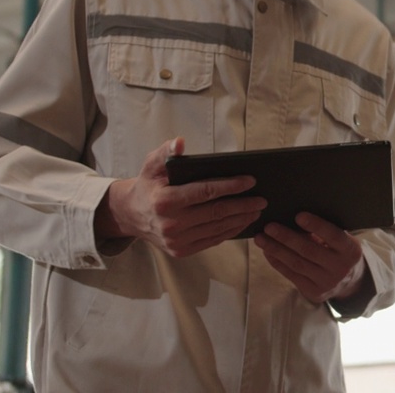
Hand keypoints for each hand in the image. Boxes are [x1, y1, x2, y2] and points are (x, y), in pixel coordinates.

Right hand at [97, 137, 266, 257]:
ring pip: (217, 228)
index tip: (250, 181)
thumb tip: (180, 142)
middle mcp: (171, 223)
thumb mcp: (151, 165)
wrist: (132, 215)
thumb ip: (165, 152)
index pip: (205, 192)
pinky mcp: (182, 251)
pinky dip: (230, 231)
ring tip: (257, 209)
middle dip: (243, 205)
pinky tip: (242, 222)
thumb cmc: (148, 185)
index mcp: (165, 200)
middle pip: (216, 213)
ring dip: (240, 219)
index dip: (230, 186)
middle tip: (262, 199)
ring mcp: (177, 240)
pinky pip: (212, 240)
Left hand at [254, 213, 366, 304]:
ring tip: (261, 238)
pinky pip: (291, 275)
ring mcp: (326, 282)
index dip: (316, 226)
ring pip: (297, 264)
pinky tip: (267, 251)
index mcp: (350, 250)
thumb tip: (295, 216)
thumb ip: (326, 231)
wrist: (349, 281)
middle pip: (309, 251)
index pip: (333, 236)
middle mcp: (340, 268)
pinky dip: (277, 262)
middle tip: (269, 226)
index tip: (298, 215)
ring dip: (276, 250)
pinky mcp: (314, 291)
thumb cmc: (340, 250)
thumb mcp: (342, 240)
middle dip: (287, 237)